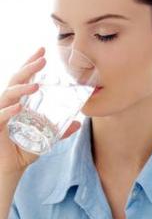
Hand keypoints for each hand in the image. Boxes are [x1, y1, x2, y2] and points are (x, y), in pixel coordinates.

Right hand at [0, 47, 80, 175]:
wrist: (10, 167)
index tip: (42, 50)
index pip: (24, 78)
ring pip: (7, 95)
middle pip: (16, 80)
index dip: (31, 63)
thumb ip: (60, 130)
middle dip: (28, 68)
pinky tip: (18, 109)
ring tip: (36, 86)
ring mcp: (0, 113)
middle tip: (42, 59)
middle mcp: (8, 104)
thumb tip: (78, 122)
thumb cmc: (24, 147)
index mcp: (20, 101)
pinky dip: (8, 112)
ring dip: (21, 89)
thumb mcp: (46, 137)